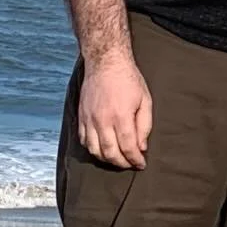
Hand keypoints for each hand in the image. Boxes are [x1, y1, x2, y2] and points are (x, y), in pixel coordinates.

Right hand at [78, 54, 152, 168]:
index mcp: (121, 116)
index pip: (128, 147)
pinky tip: (102, 149)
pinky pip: (83, 140)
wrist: (105, 62)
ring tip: (117, 159)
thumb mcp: (145, 100)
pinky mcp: (81, 116)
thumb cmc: (128, 79)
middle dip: (122, 164)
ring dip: (106, 159)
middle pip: (110, 153)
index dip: (135, 160)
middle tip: (130, 164)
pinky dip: (93, 149)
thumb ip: (144, 126)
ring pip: (94, 150)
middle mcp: (102, 120)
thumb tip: (141, 147)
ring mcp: (89, 119)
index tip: (141, 164)